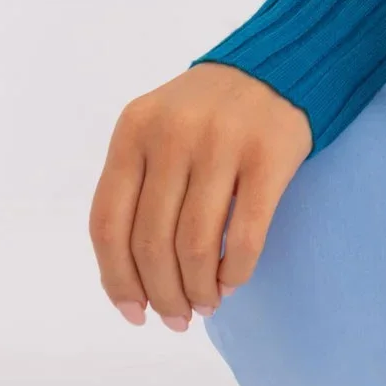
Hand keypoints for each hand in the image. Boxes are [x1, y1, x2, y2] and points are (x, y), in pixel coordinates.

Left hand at [89, 63, 311, 329]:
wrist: (276, 67)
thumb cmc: (206, 114)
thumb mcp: (156, 132)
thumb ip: (138, 189)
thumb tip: (132, 281)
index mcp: (133, 130)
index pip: (109, 224)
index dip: (116, 280)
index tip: (134, 313)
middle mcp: (173, 134)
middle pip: (152, 243)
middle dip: (163, 295)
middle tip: (177, 319)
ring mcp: (222, 142)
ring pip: (196, 245)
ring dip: (198, 290)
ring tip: (205, 304)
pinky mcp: (268, 154)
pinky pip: (246, 234)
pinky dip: (236, 271)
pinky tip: (233, 282)